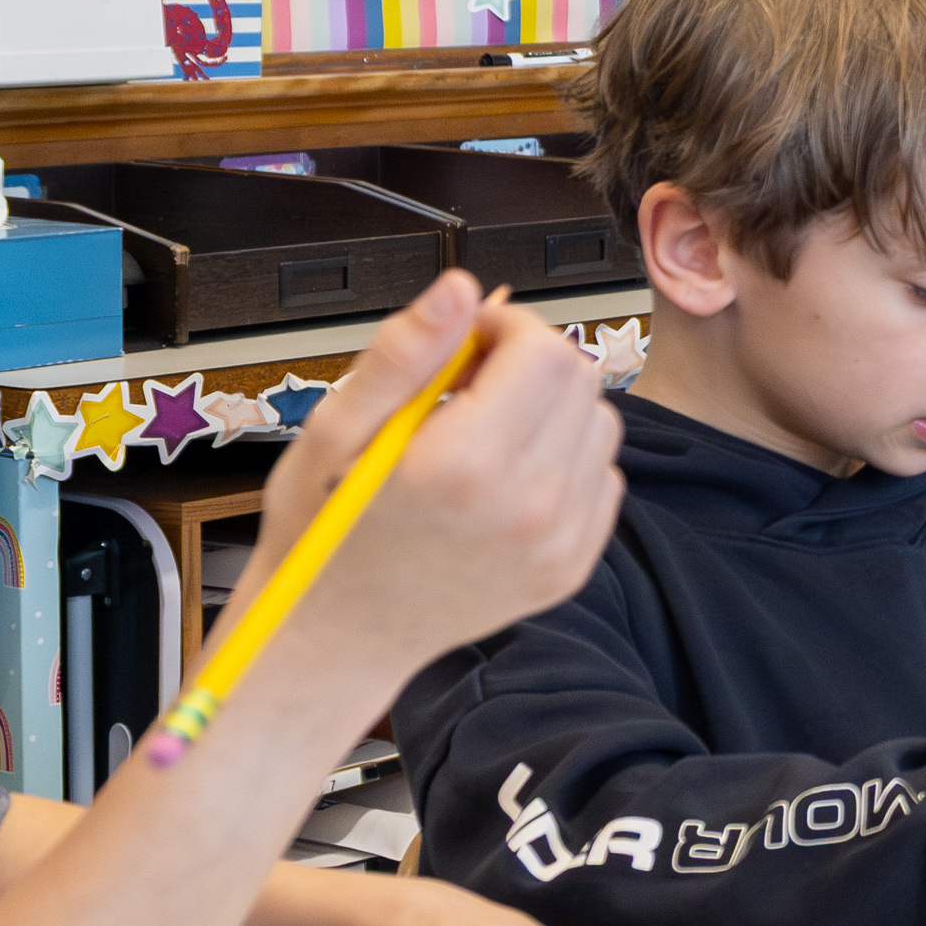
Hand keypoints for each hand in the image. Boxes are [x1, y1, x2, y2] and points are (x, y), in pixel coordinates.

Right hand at [240, 277, 624, 709]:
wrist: (338, 636)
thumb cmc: (324, 533)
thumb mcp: (333, 431)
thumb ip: (403, 353)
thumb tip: (462, 289)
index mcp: (464, 466)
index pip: (544, 350)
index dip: (507, 327)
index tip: (467, 342)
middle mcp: (526, 507)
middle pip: (580, 381)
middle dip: (529, 363)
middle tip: (466, 389)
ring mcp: (556, 544)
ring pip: (599, 426)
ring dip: (551, 412)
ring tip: (481, 436)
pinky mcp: (571, 568)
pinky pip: (601, 479)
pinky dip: (563, 464)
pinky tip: (504, 480)